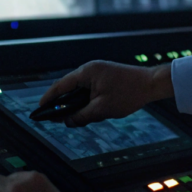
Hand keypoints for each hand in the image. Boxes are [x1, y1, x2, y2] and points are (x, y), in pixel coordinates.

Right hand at [40, 61, 174, 126]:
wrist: (151, 84)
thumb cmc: (128, 94)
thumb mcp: (102, 109)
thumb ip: (82, 116)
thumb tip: (67, 122)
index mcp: (86, 72)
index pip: (61, 85)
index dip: (49, 98)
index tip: (39, 109)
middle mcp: (89, 69)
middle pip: (69, 88)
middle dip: (61, 103)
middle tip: (52, 118)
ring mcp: (97, 72)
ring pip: (79, 90)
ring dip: (75, 103)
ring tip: (68, 118)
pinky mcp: (104, 77)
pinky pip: (89, 89)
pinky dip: (85, 100)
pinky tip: (85, 112)